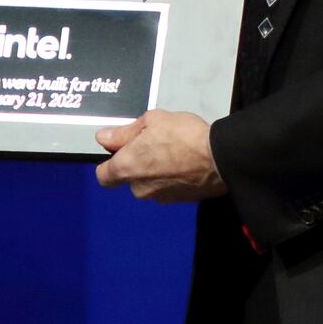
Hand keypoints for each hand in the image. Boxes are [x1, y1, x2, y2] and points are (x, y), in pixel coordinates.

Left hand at [94, 110, 226, 202]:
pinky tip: (186, 162)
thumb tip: (104, 138)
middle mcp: (139, 189)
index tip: (120, 151)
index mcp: (127, 168)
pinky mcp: (179, 202)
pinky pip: (168, 189)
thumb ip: (124, 132)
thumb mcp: (151, 121)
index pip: (103, 177)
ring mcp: (160, 198)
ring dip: (156, 171)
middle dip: (138, 163)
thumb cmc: (183, 135)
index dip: (108, 164)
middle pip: (129, 178)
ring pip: (149, 184)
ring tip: (174, 150)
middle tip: (155, 142)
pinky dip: (172, 178)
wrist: (219, 157)